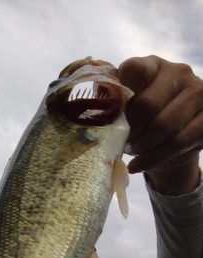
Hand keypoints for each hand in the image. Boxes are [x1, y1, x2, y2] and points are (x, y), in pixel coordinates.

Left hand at [118, 56, 202, 194]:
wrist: (168, 141)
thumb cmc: (139, 119)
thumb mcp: (122, 107)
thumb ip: (110, 103)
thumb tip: (93, 112)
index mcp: (152, 65)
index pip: (133, 71)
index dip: (120, 97)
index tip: (113, 117)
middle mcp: (179, 72)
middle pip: (146, 106)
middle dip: (130, 131)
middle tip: (123, 143)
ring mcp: (198, 93)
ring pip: (163, 127)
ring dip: (142, 146)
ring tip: (133, 151)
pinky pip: (177, 143)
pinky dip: (153, 158)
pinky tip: (138, 164)